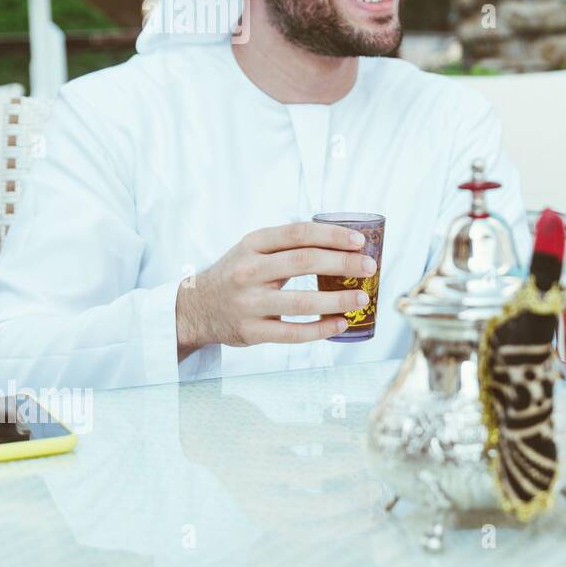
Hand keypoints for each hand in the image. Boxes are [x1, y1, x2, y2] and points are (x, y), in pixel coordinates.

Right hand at [176, 222, 375, 356]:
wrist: (195, 308)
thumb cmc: (237, 274)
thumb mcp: (253, 250)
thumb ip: (289, 245)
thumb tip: (344, 244)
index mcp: (253, 244)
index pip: (298, 233)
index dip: (332, 235)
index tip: (360, 242)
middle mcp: (248, 270)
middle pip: (304, 262)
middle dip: (343, 263)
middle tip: (370, 268)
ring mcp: (249, 303)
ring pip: (302, 302)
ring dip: (338, 300)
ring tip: (362, 298)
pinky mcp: (251, 331)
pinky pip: (292, 332)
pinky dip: (321, 329)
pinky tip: (341, 324)